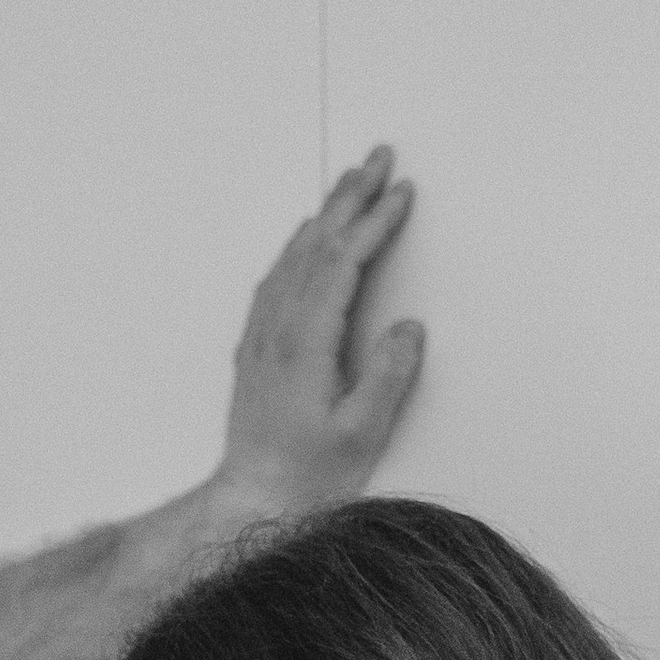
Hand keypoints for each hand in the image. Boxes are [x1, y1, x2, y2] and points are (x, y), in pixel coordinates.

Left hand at [212, 145, 423, 518]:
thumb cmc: (307, 478)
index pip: (342, 262)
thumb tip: (408, 328)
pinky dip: (298, 248)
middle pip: (315, 245)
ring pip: (293, 257)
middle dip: (350, 196)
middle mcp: (276, 331)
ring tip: (350, 184)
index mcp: (304, 343)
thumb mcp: (360, 433)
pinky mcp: (255, 352)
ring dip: (324, 214)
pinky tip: (305, 240)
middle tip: (378, 156)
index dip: (373, 223)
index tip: (401, 191)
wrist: (251, 503)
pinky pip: (275, 280)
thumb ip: (387, 378)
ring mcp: (260, 339)